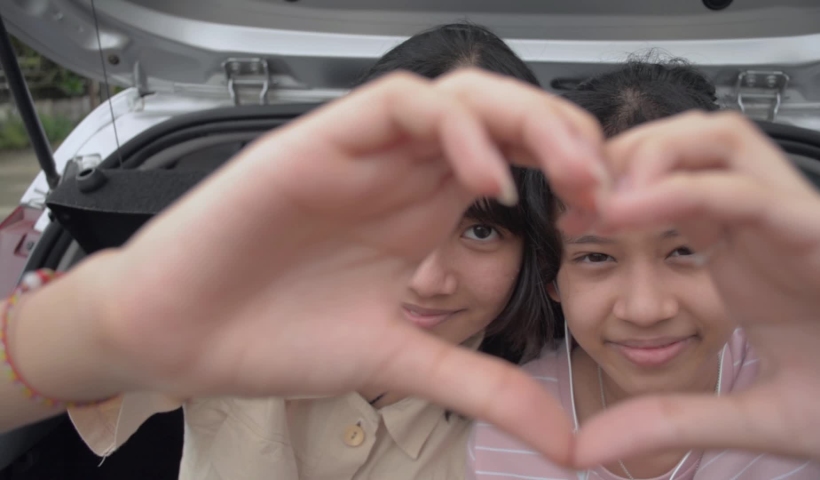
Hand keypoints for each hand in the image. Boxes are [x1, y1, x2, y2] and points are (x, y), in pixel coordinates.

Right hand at [31, 70, 603, 463]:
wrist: (182, 336)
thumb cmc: (277, 336)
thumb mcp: (404, 364)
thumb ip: (484, 389)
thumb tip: (563, 441)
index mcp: (427, 211)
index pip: (522, 159)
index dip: (577, 175)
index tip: (613, 219)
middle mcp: (404, 172)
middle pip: (506, 115)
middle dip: (568, 137)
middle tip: (607, 190)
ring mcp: (366, 153)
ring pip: (463, 94)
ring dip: (526, 121)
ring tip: (567, 174)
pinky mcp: (322, 140)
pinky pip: (402, 106)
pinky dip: (453, 130)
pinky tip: (482, 179)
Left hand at [572, 111, 819, 470]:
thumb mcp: (750, 417)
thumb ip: (671, 421)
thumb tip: (588, 447)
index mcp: (741, 256)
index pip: (667, 188)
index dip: (609, 192)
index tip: (565, 221)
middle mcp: (761, 228)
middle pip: (684, 144)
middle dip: (622, 155)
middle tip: (570, 194)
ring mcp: (793, 222)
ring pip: (716, 142)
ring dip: (651, 155)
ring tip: (600, 198)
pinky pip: (746, 190)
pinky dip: (685, 190)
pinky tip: (630, 210)